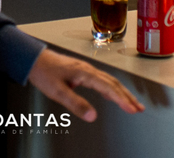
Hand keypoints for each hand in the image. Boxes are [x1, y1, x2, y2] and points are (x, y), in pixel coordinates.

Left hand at [27, 49, 144, 121]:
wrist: (34, 59)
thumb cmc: (44, 73)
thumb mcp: (58, 92)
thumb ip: (76, 104)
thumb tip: (92, 116)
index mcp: (84, 73)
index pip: (108, 87)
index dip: (122, 99)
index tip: (132, 110)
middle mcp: (88, 69)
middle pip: (113, 83)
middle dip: (127, 97)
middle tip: (139, 109)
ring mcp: (86, 69)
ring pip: (109, 81)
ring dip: (122, 92)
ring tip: (133, 104)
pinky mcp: (83, 71)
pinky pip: (102, 79)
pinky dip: (112, 88)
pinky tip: (114, 95)